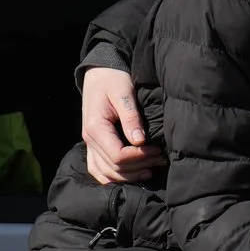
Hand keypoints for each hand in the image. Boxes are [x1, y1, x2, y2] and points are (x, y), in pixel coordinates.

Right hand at [79, 66, 159, 183]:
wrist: (98, 73)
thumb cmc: (113, 79)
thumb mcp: (124, 92)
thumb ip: (131, 117)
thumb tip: (140, 141)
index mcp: (95, 128)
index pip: (118, 156)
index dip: (140, 157)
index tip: (157, 149)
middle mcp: (89, 140)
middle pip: (114, 168)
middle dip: (140, 166)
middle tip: (160, 158)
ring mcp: (90, 145)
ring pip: (106, 174)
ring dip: (130, 176)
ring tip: (152, 168)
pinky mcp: (93, 147)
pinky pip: (99, 171)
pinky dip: (115, 177)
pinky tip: (135, 174)